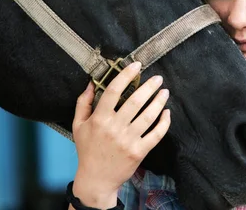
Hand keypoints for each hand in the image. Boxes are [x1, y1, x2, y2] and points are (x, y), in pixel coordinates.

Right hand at [71, 62, 170, 208]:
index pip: (113, 91)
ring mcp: (128, 140)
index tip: (137, 65)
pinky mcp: (139, 152)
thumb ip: (83, 102)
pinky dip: (164, 122)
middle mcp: (114, 128)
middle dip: (149, 87)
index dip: (126, 75)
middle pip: (135, 101)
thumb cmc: (87, 150)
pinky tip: (167, 113)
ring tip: (165, 92)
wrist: (96, 179)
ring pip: (148, 116)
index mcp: (99, 119)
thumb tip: (91, 82)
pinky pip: (156, 134)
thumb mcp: (78, 125)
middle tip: (158, 78)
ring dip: (159, 101)